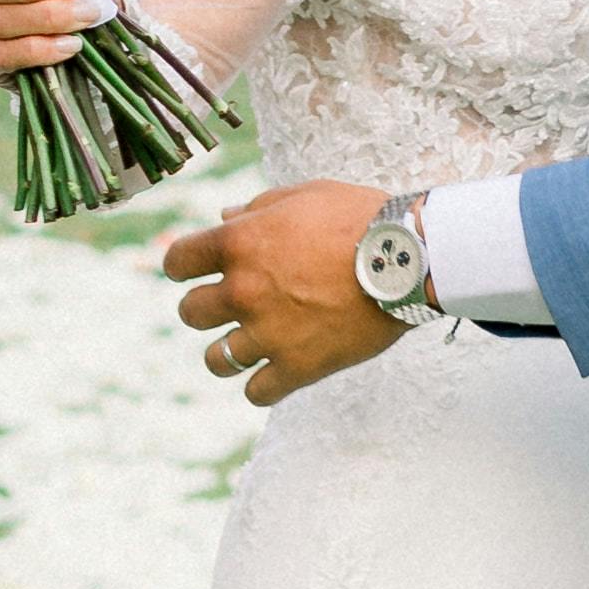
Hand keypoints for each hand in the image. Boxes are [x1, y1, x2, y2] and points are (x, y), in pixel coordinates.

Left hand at [167, 183, 403, 402]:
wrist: (410, 258)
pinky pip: (257, 392)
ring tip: (246, 346)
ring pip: (217, 360)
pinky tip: (276, 372)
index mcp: (240, 244)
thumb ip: (259, 207)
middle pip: (190, 313)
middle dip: (204, 309)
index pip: (178, 261)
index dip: (182, 266)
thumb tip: (225, 217)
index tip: (193, 271)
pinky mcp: (298, 366)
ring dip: (227, 353)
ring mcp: (269, 333)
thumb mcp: (305, 196)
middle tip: (228, 307)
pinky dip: (263, 385)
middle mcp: (244, 291)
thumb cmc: (360, 218)